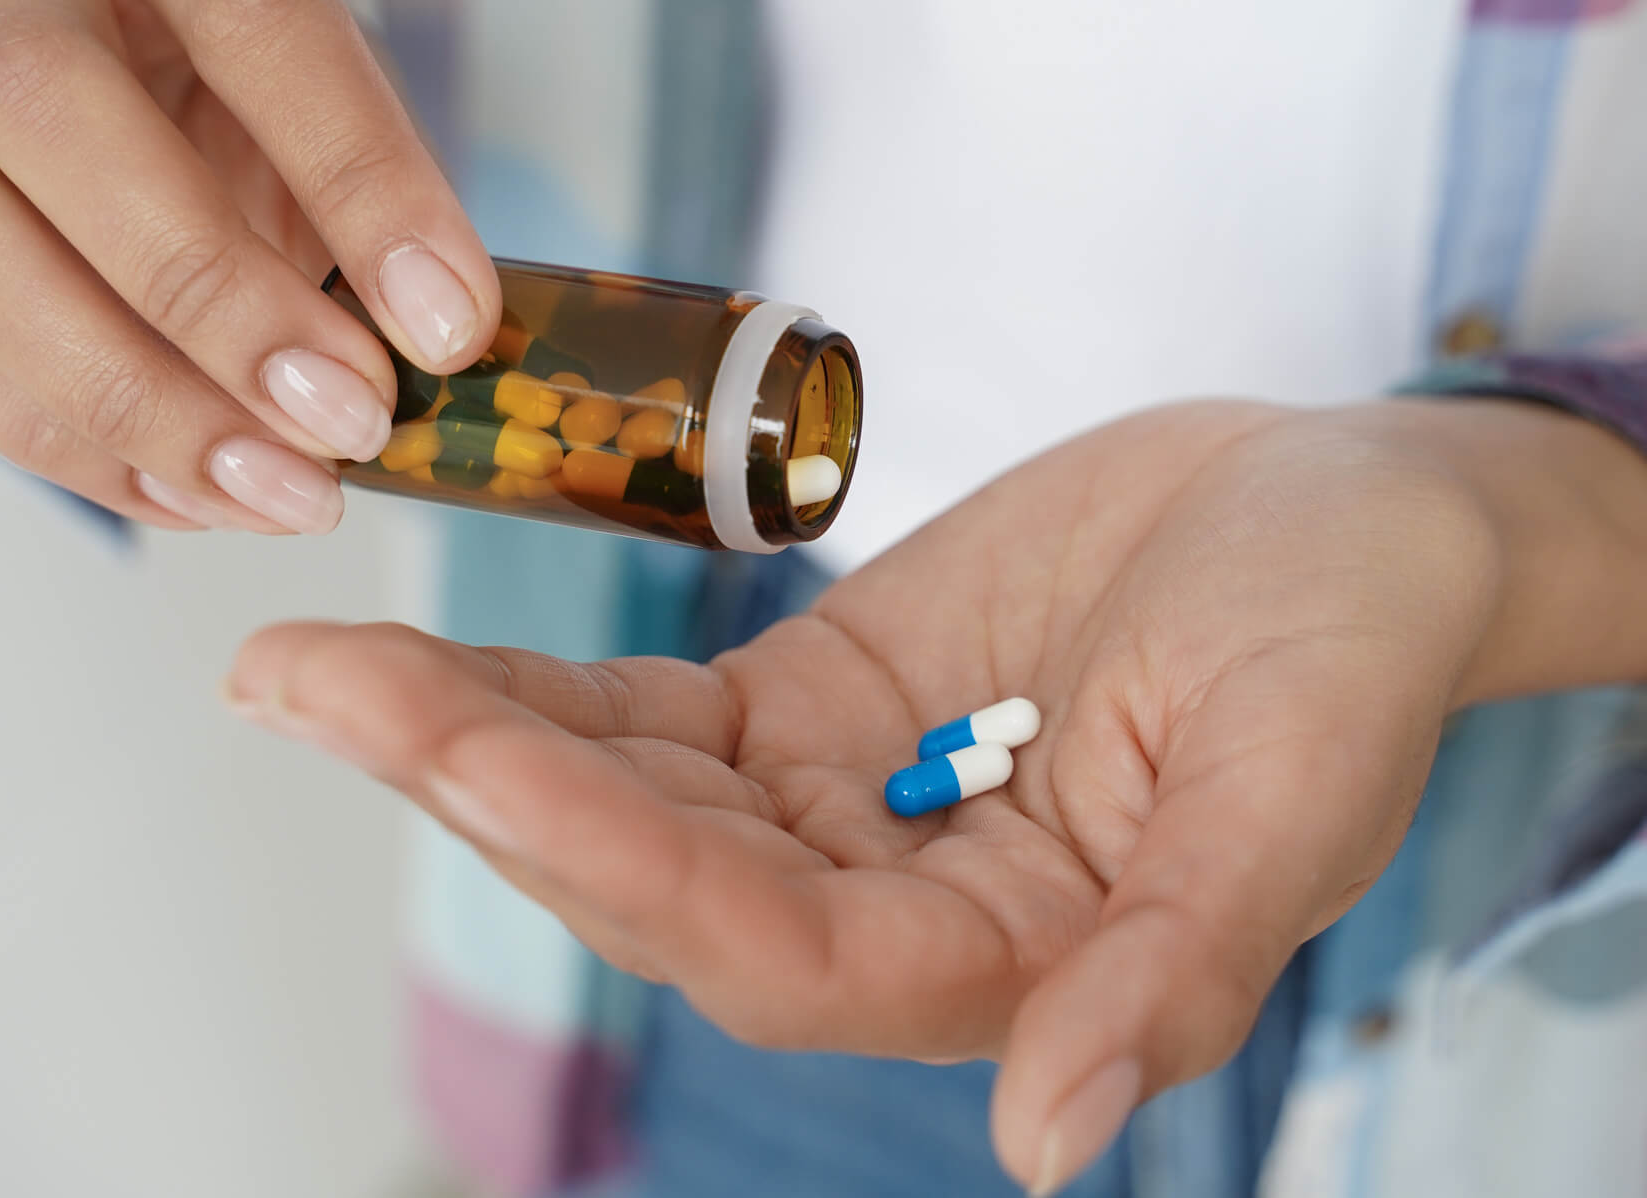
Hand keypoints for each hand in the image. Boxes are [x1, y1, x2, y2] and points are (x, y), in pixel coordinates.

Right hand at [0, 0, 498, 535]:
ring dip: (135, 399)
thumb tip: (427, 349)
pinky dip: (79, 446)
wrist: (144, 47)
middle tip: (342, 415)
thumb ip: (376, 195)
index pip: (248, 11)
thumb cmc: (264, 70)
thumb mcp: (351, 87)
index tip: (445, 320)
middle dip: (209, 295)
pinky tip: (201, 493)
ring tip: (281, 489)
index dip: (356, 177)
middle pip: (51, 108)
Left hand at [226, 399, 1646, 1191]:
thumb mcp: (1295, 786)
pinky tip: (415, 655)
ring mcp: (843, 806)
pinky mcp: (815, 709)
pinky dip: (536, 682)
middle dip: (476, 779)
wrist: (1346, 512)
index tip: (470, 752)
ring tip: (295, 668)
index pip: (775, 953)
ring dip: (460, 730)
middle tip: (305, 686)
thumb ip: (1172, 964)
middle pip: (650, 872)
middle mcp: (899, 908)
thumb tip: (1043, 1140)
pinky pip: (653, 713)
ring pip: (622, 791)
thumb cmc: (1351, 637)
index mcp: (1013, 961)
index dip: (619, 861)